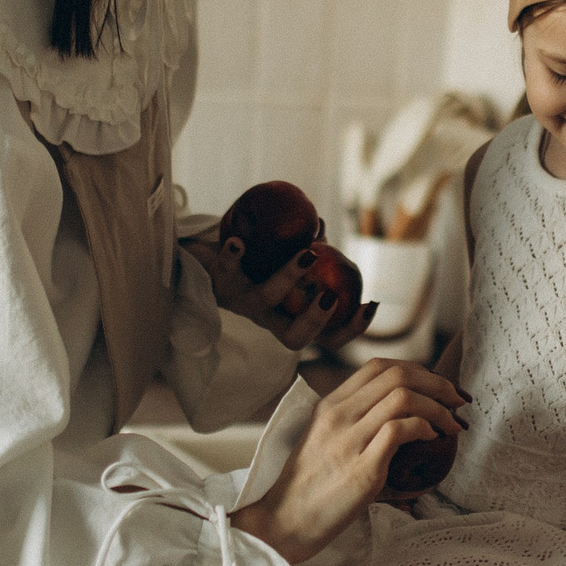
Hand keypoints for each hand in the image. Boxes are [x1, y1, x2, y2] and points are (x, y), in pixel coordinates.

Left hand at [181, 230, 376, 354]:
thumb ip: (301, 248)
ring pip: (264, 302)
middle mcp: (264, 316)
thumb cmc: (248, 260)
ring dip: (287, 278)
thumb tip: (318, 226)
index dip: (351, 329)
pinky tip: (238, 241)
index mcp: (287, 315)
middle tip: (331, 297)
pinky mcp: (216, 281)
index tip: (370, 304)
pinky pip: (224, 270)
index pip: (325, 337)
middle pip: (294, 339)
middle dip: (316, 321)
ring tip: (307, 253)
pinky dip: (232, 256)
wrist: (195, 258)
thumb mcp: (279, 259)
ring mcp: (240, 301)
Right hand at [232, 361, 467, 563]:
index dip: (417, 370)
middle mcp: (338, 415)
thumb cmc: (309, 488)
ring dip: (438, 407)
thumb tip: (400, 418)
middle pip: (398, 375)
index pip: (379, 366)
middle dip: (438, 383)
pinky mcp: (362, 468)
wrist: (283, 523)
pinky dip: (425, 428)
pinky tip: (433, 439)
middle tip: (458, 401)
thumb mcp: (325, 442)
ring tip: (452, 424)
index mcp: (330, 406)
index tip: (437, 387)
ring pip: (403, 396)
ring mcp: (349, 440)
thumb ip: (354, 423)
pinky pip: (400, 430)